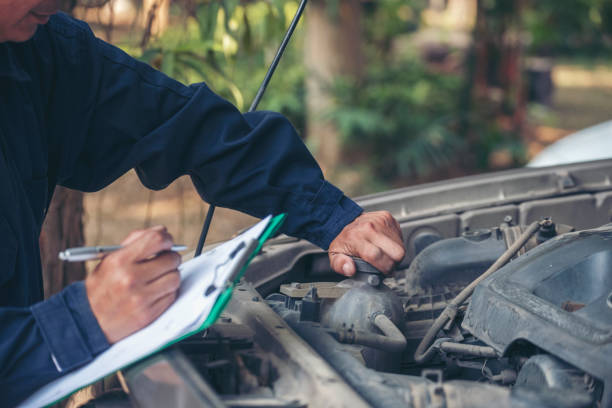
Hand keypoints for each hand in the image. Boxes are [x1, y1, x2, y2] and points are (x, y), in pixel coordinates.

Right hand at [85, 226, 180, 343]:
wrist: (88, 322)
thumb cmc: (101, 287)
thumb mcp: (109, 260)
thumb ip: (134, 242)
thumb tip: (162, 231)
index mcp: (119, 261)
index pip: (156, 240)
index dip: (166, 238)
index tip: (167, 242)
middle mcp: (130, 279)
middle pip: (170, 259)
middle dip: (170, 258)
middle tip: (164, 261)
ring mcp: (141, 298)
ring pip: (175, 277)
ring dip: (170, 275)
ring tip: (159, 277)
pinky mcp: (149, 313)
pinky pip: (172, 295)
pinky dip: (168, 291)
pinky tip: (156, 291)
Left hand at [328, 211, 404, 275]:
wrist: (344, 220)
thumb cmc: (343, 240)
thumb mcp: (335, 255)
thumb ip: (340, 265)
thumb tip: (350, 269)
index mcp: (357, 238)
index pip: (377, 256)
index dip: (382, 268)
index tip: (381, 272)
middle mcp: (370, 227)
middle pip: (396, 253)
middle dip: (392, 263)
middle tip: (384, 264)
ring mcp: (381, 221)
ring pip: (401, 246)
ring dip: (394, 255)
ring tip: (384, 255)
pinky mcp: (388, 218)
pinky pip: (400, 237)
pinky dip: (395, 244)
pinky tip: (385, 245)